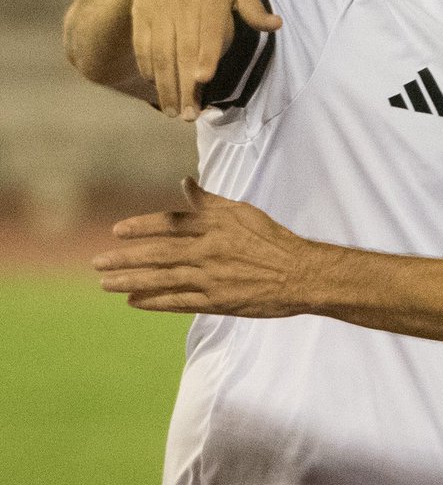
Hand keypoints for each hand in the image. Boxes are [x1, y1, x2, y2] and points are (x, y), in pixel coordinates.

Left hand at [94, 178, 311, 316]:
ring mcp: (212, 277)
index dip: (141, 227)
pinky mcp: (217, 300)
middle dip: (125, 258)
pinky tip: (134, 300)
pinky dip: (154, 301)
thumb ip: (210, 202)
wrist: (301, 273)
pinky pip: (178, 301)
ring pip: (163, 279)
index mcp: (216, 225)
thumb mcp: (243, 212)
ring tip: (106, 283)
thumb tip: (185, 183)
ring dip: (131, 281)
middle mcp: (209, 250)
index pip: (170, 223)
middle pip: (158, 253)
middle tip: (98, 262)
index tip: (117, 231)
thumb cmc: (274, 240)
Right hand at [128, 0, 280, 119]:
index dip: (204, 55)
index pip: (207, 32)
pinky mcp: (142, 16)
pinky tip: (154, 85)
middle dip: (184, 85)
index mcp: (210, 2)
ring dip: (165, 84)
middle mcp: (182, 9)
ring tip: (173, 111)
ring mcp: (159, 13)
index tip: (204, 77)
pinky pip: (143, 45)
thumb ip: (254, 8)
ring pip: (160, 53)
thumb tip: (277, 24)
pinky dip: (147, 66)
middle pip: (182, 51)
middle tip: (190, 115)